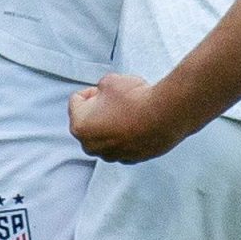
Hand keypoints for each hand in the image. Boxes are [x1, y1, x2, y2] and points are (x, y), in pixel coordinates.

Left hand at [68, 72, 182, 162]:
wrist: (164, 115)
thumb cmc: (136, 99)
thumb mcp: (110, 80)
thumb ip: (100, 87)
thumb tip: (104, 92)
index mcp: (80, 126)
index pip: (76, 101)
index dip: (91, 91)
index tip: (105, 90)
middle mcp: (91, 146)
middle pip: (89, 122)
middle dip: (99, 111)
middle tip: (117, 100)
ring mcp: (111, 155)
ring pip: (106, 136)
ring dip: (113, 124)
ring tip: (131, 111)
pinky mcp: (130, 159)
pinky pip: (122, 144)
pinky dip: (127, 135)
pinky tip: (139, 123)